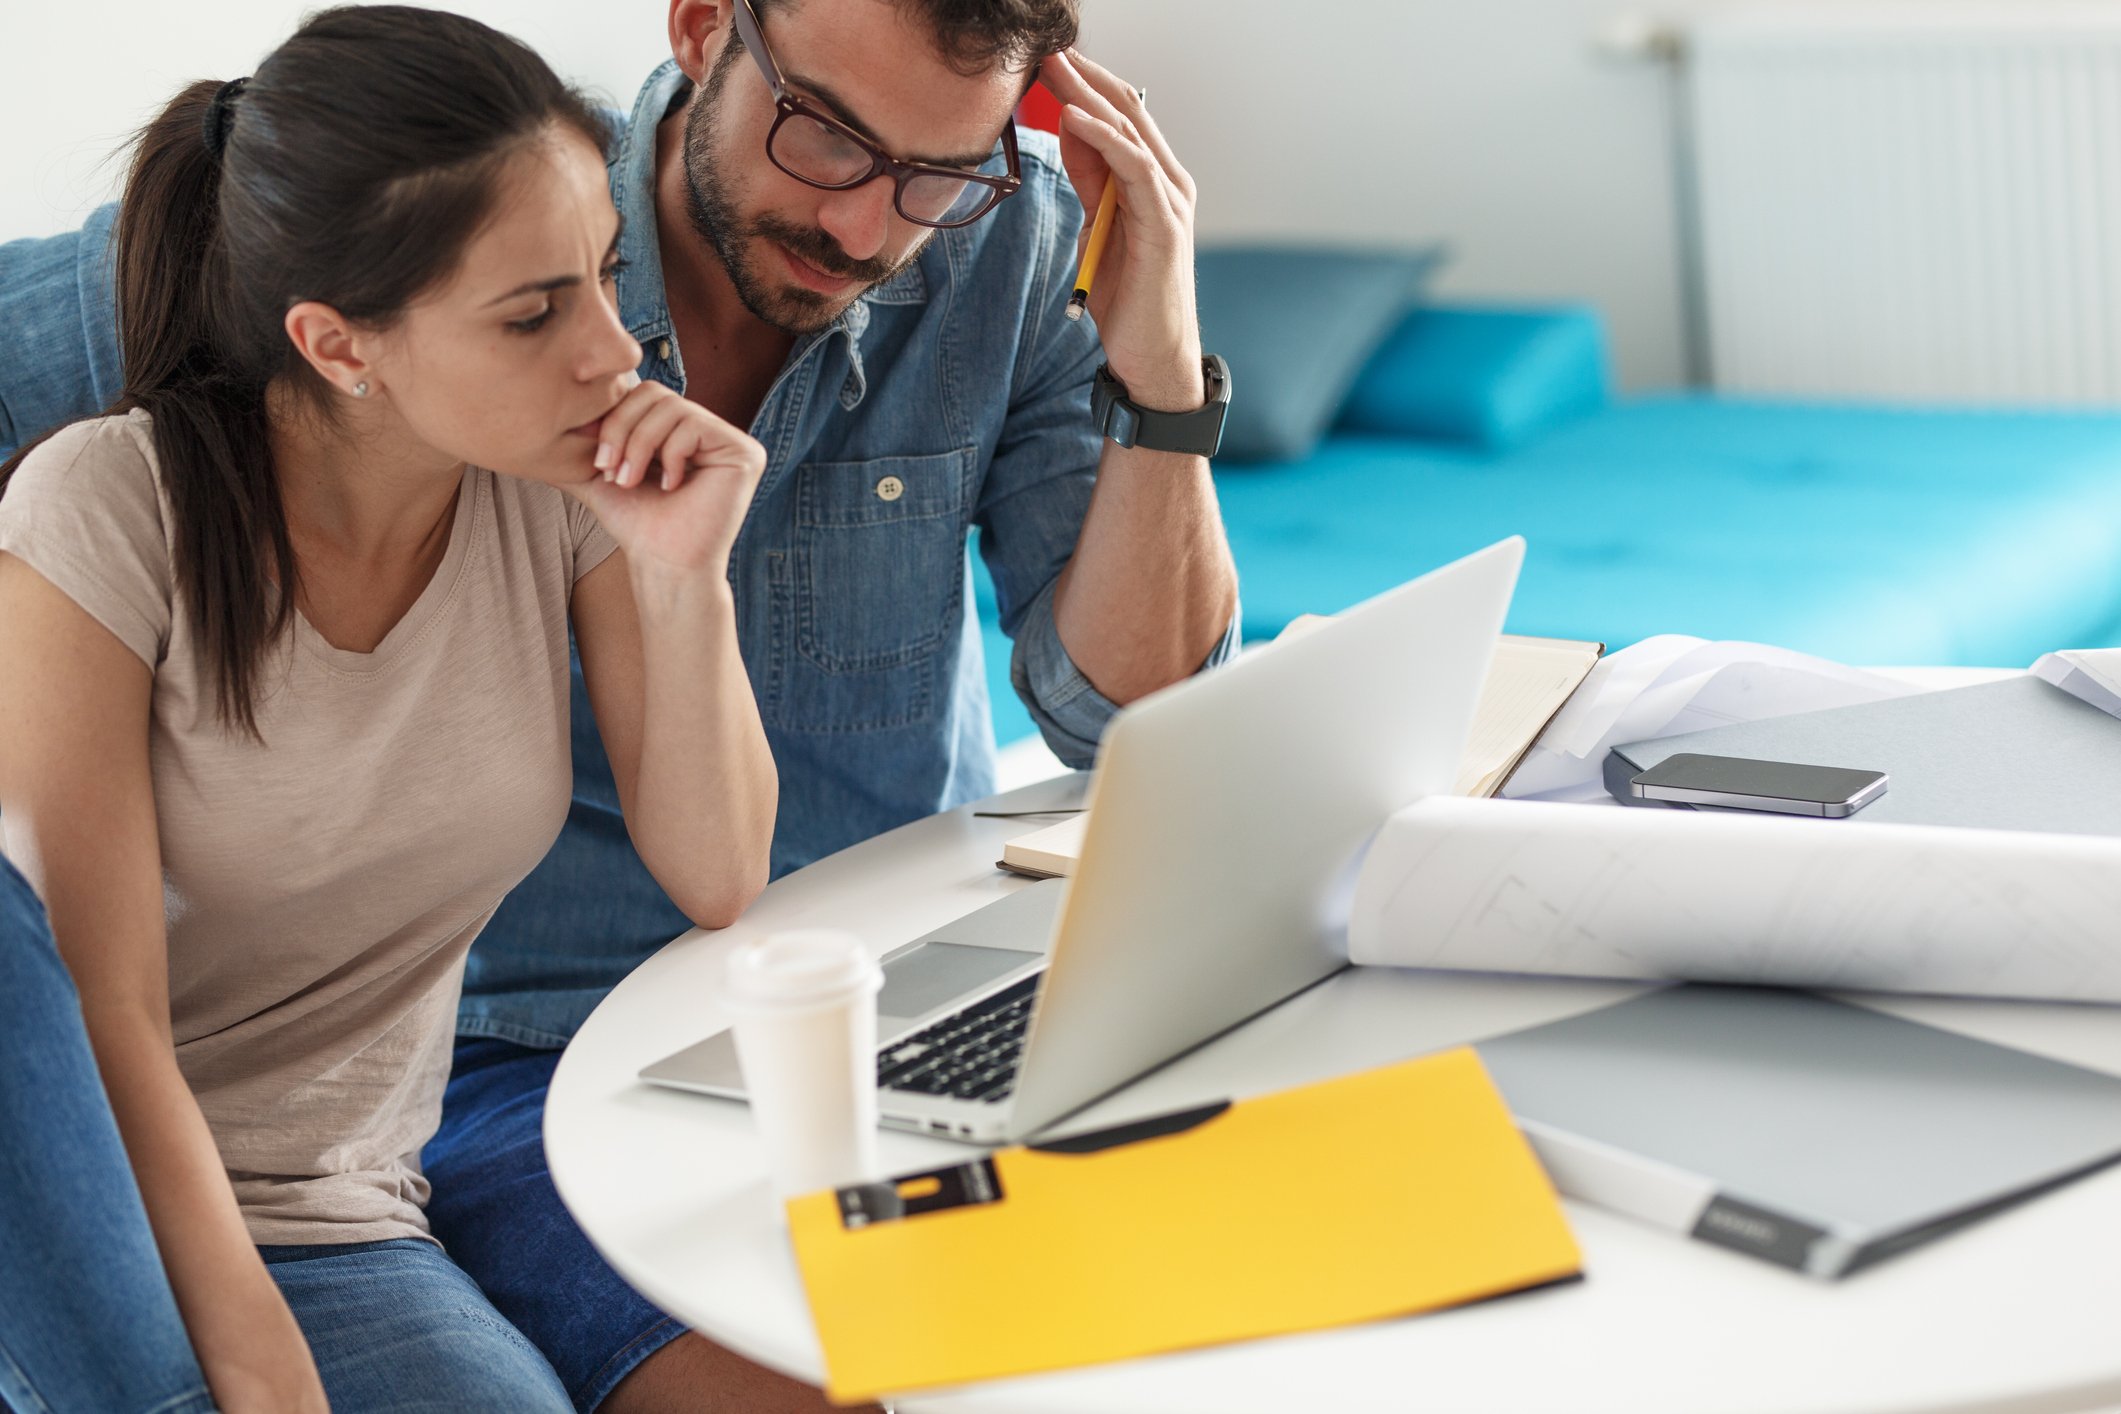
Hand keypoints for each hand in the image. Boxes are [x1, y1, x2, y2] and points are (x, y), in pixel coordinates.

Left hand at [572, 380, 766, 576]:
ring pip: (672, 407)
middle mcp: (709, 430)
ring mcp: (730, 439)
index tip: (598, 461)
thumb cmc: (636, 525)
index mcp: (680, 430)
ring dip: (641, 446)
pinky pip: (695, 426)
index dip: (614, 418)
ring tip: (631, 481)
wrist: (663, 565)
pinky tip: (671, 487)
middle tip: (611, 471)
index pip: (643, 394)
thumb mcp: (599, 475)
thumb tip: (536, 418)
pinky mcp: (745, 452)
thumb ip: (577, 445)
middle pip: (656, 393)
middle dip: (623, 430)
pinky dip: (671, 455)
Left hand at [1041, 49, 1204, 412]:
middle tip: (1045, 48)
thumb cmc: (1129, 299)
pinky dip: (1105, 139)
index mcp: (1153, 181)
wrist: (1152, 357)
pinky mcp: (1165, 225)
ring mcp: (1170, 202)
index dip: (1084, 85)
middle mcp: (1169, 182)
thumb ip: (1092, 181)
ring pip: (1129, 132)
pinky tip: (1076, 117)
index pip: (1120, 116)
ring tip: (1054, 68)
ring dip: (1088, 97)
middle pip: (1125, 112)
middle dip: (1083, 78)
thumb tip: (1072, 132)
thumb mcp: (1099, 227)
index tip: (1047, 60)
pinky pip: (1135, 168)